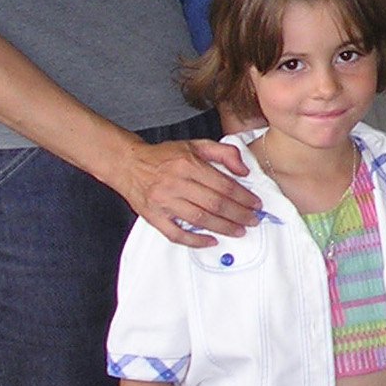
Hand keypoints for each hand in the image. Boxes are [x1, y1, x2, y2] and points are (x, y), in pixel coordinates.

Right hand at [114, 138, 259, 247]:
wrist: (129, 164)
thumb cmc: (165, 156)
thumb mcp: (196, 144)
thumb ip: (224, 153)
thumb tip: (244, 171)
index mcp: (188, 164)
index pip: (223, 185)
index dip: (243, 197)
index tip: (256, 204)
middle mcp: (176, 183)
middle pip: (215, 204)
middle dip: (238, 215)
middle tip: (253, 220)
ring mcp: (163, 202)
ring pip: (200, 219)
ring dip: (223, 228)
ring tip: (239, 231)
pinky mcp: (153, 217)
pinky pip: (176, 234)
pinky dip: (195, 240)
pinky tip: (211, 241)